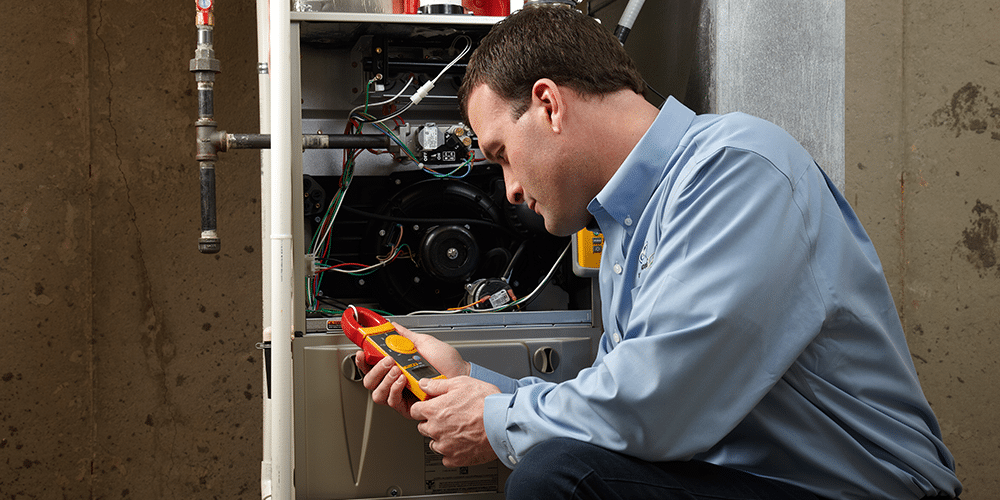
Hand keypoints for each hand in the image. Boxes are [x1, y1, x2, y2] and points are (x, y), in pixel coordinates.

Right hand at [355, 323, 470, 417]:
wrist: (459, 373)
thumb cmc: (446, 361)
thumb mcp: (423, 342)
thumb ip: (405, 335)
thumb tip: (393, 326)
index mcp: (396, 367)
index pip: (371, 367)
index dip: (362, 361)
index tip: (362, 352)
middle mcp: (395, 382)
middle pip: (369, 382)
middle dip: (375, 369)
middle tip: (388, 360)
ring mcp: (401, 395)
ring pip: (377, 394)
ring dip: (384, 379)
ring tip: (397, 369)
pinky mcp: (408, 407)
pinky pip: (392, 401)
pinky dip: (394, 389)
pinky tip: (402, 380)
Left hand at [411, 376, 499, 466]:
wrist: (503, 424)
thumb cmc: (486, 403)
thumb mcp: (461, 383)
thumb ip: (438, 385)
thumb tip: (424, 384)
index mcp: (434, 410)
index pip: (415, 411)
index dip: (423, 407)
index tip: (430, 407)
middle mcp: (436, 429)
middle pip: (423, 427)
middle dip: (432, 422)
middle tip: (448, 417)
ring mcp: (445, 446)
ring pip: (434, 443)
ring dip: (441, 437)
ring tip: (457, 430)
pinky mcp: (455, 459)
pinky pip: (446, 458)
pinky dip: (452, 452)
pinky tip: (462, 443)